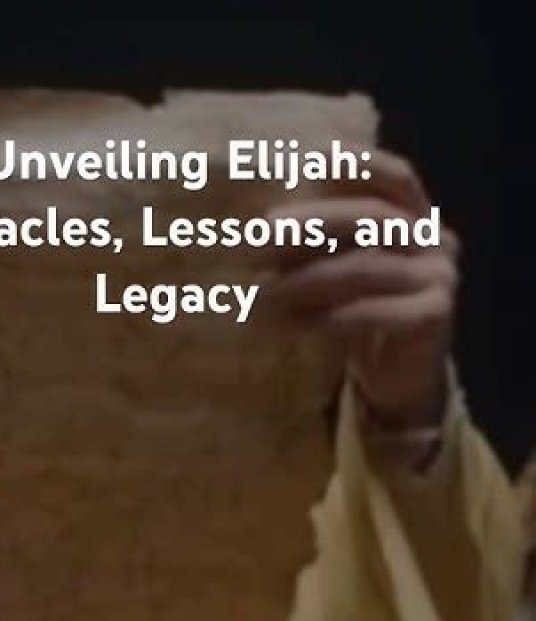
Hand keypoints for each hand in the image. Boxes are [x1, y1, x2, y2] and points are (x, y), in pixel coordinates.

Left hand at [266, 149, 459, 426]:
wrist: (401, 383)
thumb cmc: (365, 320)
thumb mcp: (345, 275)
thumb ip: (325, 246)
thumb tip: (259, 230)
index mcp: (418, 219)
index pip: (396, 178)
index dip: (360, 164)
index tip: (313, 157)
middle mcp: (436, 241)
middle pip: (373, 219)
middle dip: (314, 222)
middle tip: (264, 235)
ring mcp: (439, 278)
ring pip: (367, 267)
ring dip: (311, 279)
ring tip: (268, 292)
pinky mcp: (433, 317)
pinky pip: (378, 311)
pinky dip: (336, 316)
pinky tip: (301, 324)